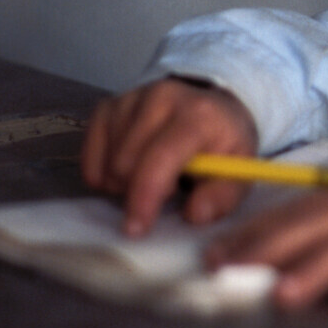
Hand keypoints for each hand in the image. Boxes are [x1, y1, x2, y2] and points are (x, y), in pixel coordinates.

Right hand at [81, 77, 258, 236]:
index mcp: (197, 115)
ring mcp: (131, 98)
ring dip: (123, 182)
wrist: (214, 106)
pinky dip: (103, 171)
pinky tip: (128, 168)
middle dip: (140, 190)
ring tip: (152, 174)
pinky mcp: (109, 104)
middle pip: (125, 164)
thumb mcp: (238, 169)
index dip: (144, 197)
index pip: (159, 159)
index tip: (136, 229)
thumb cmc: (224, 142)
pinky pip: (89, 153)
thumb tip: (195, 214)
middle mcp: (160, 98)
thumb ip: (223, 196)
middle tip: (169, 187)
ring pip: (107, 162)